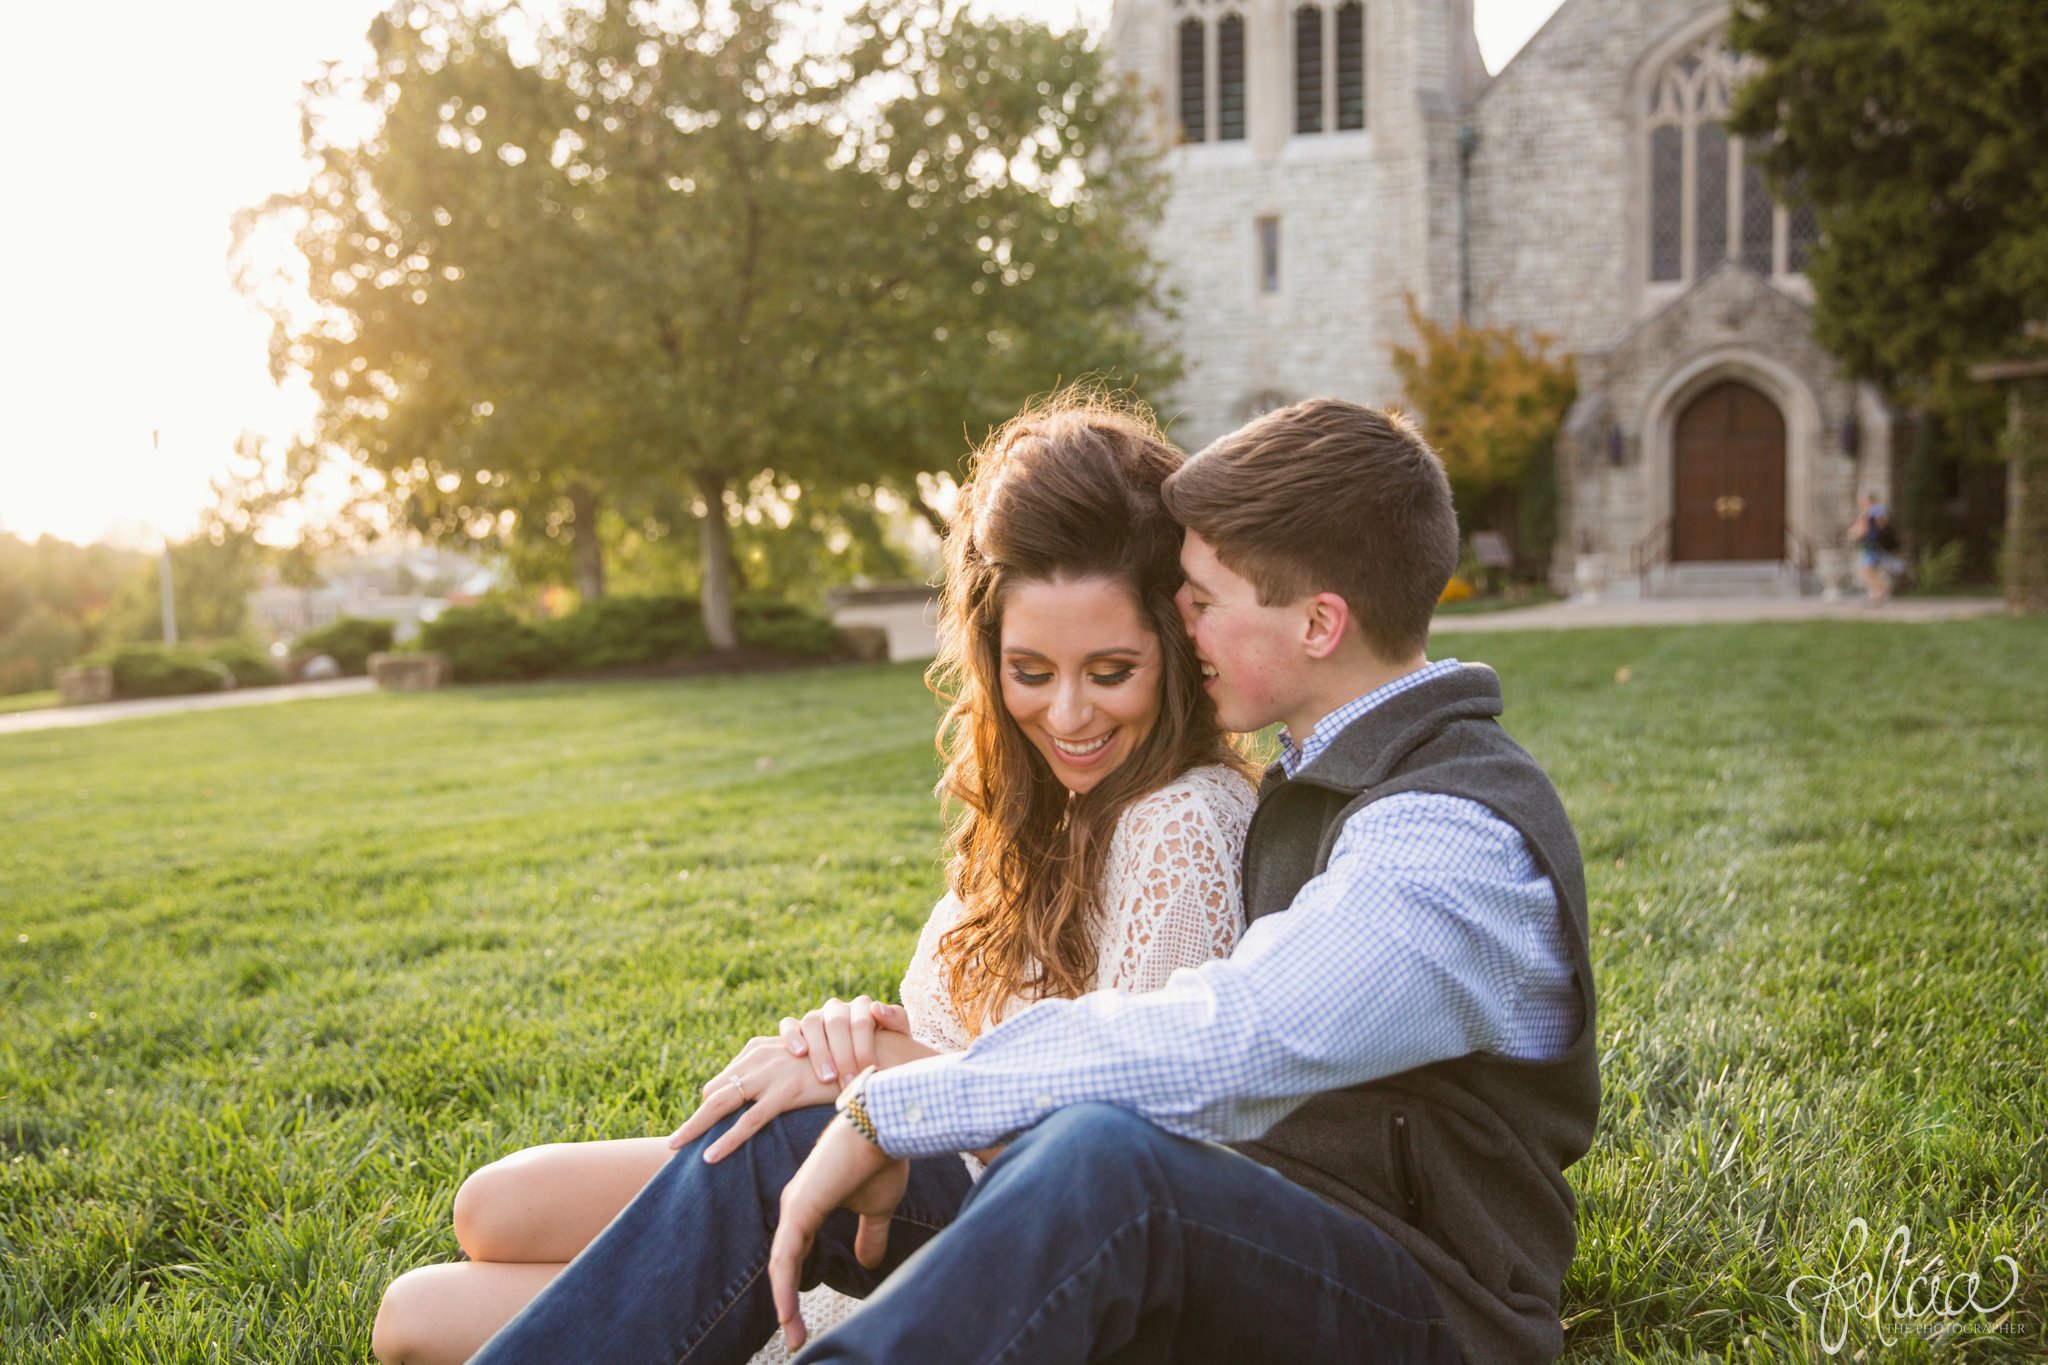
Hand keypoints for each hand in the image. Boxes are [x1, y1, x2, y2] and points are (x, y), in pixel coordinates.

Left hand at [668, 1037, 840, 1161]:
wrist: (872, 1053)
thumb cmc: (843, 1061)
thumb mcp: (807, 1063)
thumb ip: (786, 1073)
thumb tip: (777, 1095)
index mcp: (764, 1048)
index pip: (727, 1077)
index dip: (715, 1101)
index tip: (704, 1122)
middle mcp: (762, 1056)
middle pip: (716, 1091)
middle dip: (695, 1117)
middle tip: (674, 1140)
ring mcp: (771, 1074)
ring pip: (721, 1104)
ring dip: (695, 1127)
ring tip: (675, 1146)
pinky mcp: (786, 1092)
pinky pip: (749, 1122)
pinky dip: (726, 1141)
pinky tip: (709, 1157)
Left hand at [768, 1116, 907, 1353]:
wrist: (886, 1125)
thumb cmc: (882, 1159)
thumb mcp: (878, 1208)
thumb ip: (870, 1235)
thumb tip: (869, 1265)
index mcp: (808, 1205)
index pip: (795, 1255)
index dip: (795, 1288)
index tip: (803, 1320)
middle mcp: (795, 1206)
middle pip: (784, 1264)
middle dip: (787, 1303)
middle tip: (796, 1337)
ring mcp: (794, 1206)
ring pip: (781, 1265)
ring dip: (784, 1303)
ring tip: (793, 1334)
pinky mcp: (800, 1207)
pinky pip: (786, 1257)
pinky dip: (784, 1287)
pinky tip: (786, 1311)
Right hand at [779, 995, 913, 1085]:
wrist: (870, 1059)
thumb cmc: (886, 1050)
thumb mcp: (899, 1037)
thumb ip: (895, 1019)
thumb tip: (877, 1008)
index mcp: (862, 1007)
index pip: (862, 1021)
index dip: (864, 1048)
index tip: (868, 1072)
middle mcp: (838, 1008)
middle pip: (837, 1023)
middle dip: (843, 1055)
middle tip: (848, 1082)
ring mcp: (817, 1016)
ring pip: (812, 1022)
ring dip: (819, 1050)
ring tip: (827, 1077)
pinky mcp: (797, 1027)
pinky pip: (788, 1025)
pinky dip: (792, 1036)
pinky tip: (800, 1053)